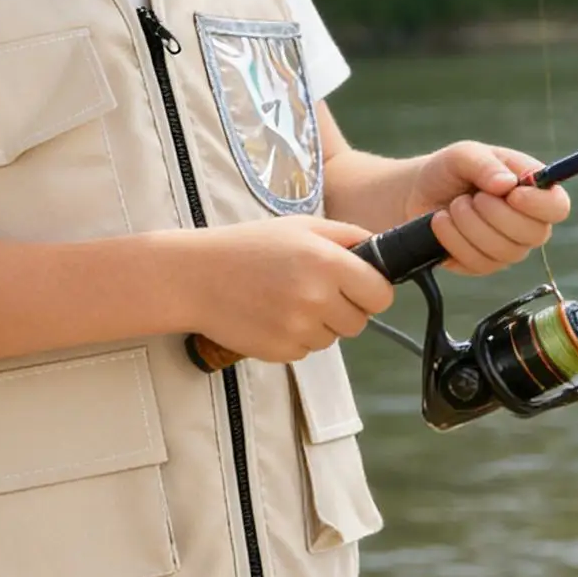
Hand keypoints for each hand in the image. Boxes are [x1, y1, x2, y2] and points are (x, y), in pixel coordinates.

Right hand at [182, 217, 394, 362]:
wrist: (193, 277)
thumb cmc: (244, 247)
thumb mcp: (298, 226)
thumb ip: (347, 236)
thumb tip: (384, 251)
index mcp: (326, 262)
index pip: (381, 294)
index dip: (370, 290)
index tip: (354, 285)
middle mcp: (317, 297)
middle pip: (360, 321)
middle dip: (342, 308)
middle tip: (310, 289)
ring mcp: (299, 327)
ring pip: (333, 338)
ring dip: (317, 323)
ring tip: (282, 299)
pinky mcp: (282, 350)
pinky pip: (306, 350)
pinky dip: (293, 336)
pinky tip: (268, 314)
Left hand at [408, 141, 570, 275]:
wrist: (417, 192)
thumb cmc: (449, 170)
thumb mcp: (463, 155)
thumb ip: (484, 164)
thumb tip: (507, 184)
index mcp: (533, 192)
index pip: (557, 207)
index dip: (538, 204)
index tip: (512, 194)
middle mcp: (527, 223)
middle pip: (534, 234)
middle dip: (494, 213)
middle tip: (471, 197)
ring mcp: (507, 247)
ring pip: (504, 251)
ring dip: (469, 225)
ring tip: (454, 206)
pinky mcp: (483, 263)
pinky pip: (477, 262)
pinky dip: (453, 239)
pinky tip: (441, 222)